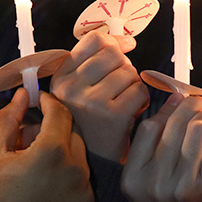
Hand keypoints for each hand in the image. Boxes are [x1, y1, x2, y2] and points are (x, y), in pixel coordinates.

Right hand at [0, 88, 96, 201]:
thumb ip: (8, 121)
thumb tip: (20, 95)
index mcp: (52, 151)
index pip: (60, 112)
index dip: (48, 102)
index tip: (39, 101)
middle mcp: (77, 171)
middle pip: (73, 136)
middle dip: (54, 133)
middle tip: (31, 143)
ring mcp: (87, 195)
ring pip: (80, 162)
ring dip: (63, 160)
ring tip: (37, 174)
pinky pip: (84, 188)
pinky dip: (70, 185)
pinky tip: (48, 196)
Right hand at [51, 32, 148, 162]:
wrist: (94, 161)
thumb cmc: (91, 122)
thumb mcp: (81, 90)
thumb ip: (97, 61)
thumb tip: (127, 41)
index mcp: (60, 78)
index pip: (94, 40)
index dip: (113, 42)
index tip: (123, 50)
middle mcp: (70, 88)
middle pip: (113, 54)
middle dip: (124, 68)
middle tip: (119, 87)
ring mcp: (90, 102)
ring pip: (129, 72)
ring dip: (133, 86)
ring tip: (123, 102)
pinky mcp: (112, 116)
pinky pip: (139, 91)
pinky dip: (141, 101)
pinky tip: (130, 112)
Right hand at [121, 94, 201, 201]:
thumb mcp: (145, 184)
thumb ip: (153, 147)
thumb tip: (174, 99)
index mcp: (132, 180)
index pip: (149, 128)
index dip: (166, 110)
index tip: (179, 102)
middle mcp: (153, 184)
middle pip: (175, 126)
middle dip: (190, 110)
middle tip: (198, 106)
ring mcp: (181, 188)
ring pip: (197, 131)